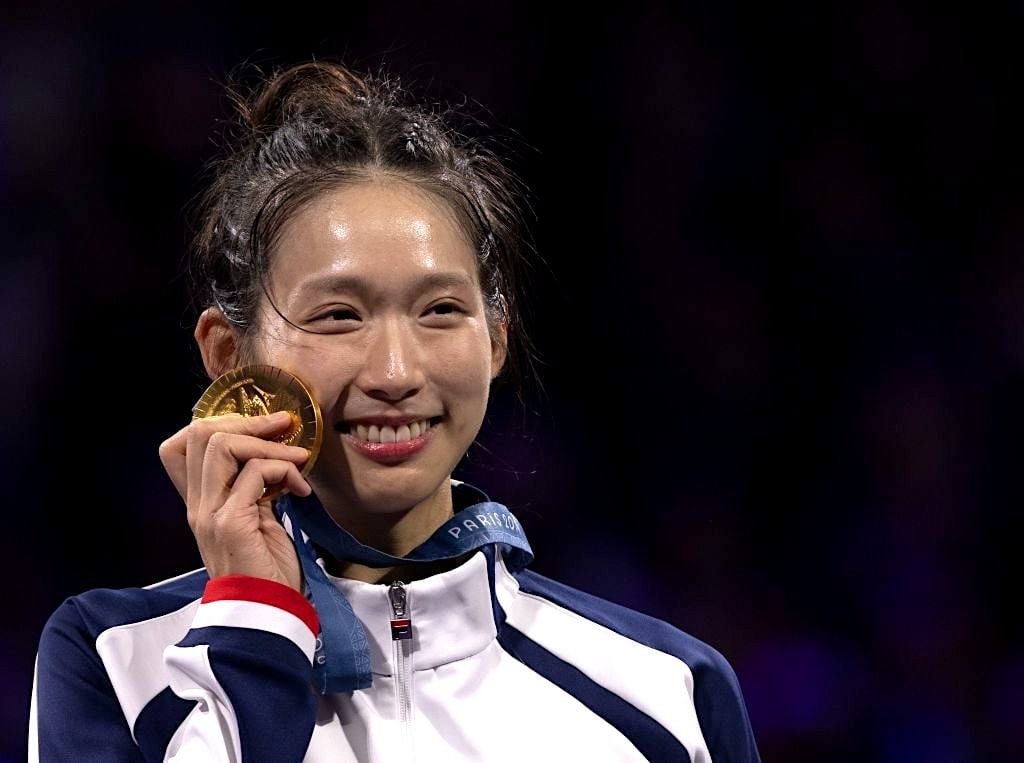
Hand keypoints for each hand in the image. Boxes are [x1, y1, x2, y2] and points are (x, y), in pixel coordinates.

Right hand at [158, 411, 311, 591]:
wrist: (267, 614)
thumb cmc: (268, 569)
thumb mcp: (257, 519)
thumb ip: (254, 488)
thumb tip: (275, 453)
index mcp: (200, 502)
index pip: (180, 445)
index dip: (220, 424)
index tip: (260, 431)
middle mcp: (197, 505)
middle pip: (199, 433)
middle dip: (248, 421)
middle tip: (283, 430)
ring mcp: (210, 513)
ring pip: (222, 444)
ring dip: (268, 444)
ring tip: (298, 461)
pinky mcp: (231, 523)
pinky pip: (255, 472)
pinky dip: (285, 470)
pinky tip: (300, 489)